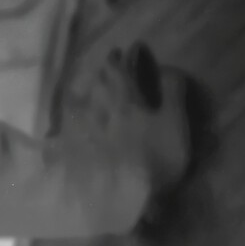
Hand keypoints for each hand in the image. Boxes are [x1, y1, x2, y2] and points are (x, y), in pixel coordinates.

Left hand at [69, 44, 195, 200]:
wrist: (110, 196)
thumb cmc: (151, 158)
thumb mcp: (174, 123)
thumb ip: (173, 92)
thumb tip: (168, 68)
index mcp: (124, 94)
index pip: (122, 67)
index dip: (127, 57)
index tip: (131, 49)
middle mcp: (98, 103)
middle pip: (100, 79)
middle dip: (108, 69)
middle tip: (114, 64)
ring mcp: (80, 125)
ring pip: (84, 98)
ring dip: (92, 89)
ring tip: (99, 87)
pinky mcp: (69, 147)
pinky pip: (70, 124)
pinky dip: (75, 116)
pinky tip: (78, 120)